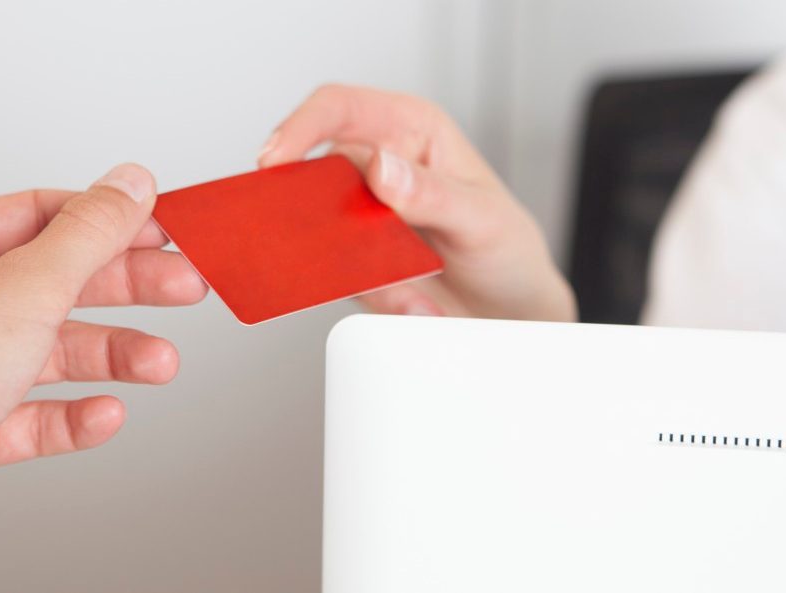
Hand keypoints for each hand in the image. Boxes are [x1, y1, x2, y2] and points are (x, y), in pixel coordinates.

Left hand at [0, 164, 206, 592]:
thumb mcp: (24, 288)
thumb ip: (88, 233)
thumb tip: (129, 184)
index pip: (37, 215)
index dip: (106, 220)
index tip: (162, 226)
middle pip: (55, 280)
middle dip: (126, 288)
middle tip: (184, 287)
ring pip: (51, 349)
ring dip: (112, 355)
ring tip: (158, 363)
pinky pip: (36, 412)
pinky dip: (75, 414)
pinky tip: (104, 414)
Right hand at [259, 84, 574, 321]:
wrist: (510, 312)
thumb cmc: (507, 249)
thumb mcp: (482, 219)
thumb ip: (431, 194)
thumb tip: (381, 169)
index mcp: (411, 130)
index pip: (340, 109)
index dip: (300, 127)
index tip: (276, 159)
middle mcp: (380, 166)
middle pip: (314, 171)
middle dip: (312, 212)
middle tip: (328, 243)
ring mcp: (363, 214)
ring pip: (319, 231)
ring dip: (351, 267)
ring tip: (406, 292)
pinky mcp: (355, 259)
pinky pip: (337, 274)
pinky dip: (371, 296)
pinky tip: (410, 303)